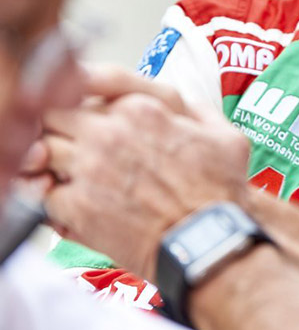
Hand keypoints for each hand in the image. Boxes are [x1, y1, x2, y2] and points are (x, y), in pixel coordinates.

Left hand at [40, 64, 250, 279]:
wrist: (209, 242)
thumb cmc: (220, 192)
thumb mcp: (227, 136)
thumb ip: (198, 110)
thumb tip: (182, 105)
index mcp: (142, 108)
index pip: (84, 87)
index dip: (81, 104)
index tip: (83, 118)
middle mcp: (110, 132)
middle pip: (53, 115)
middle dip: (59, 129)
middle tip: (72, 147)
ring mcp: (90, 168)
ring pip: (40, 151)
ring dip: (49, 163)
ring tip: (68, 177)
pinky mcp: (77, 207)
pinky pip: (42, 194)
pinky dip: (51, 199)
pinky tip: (73, 206)